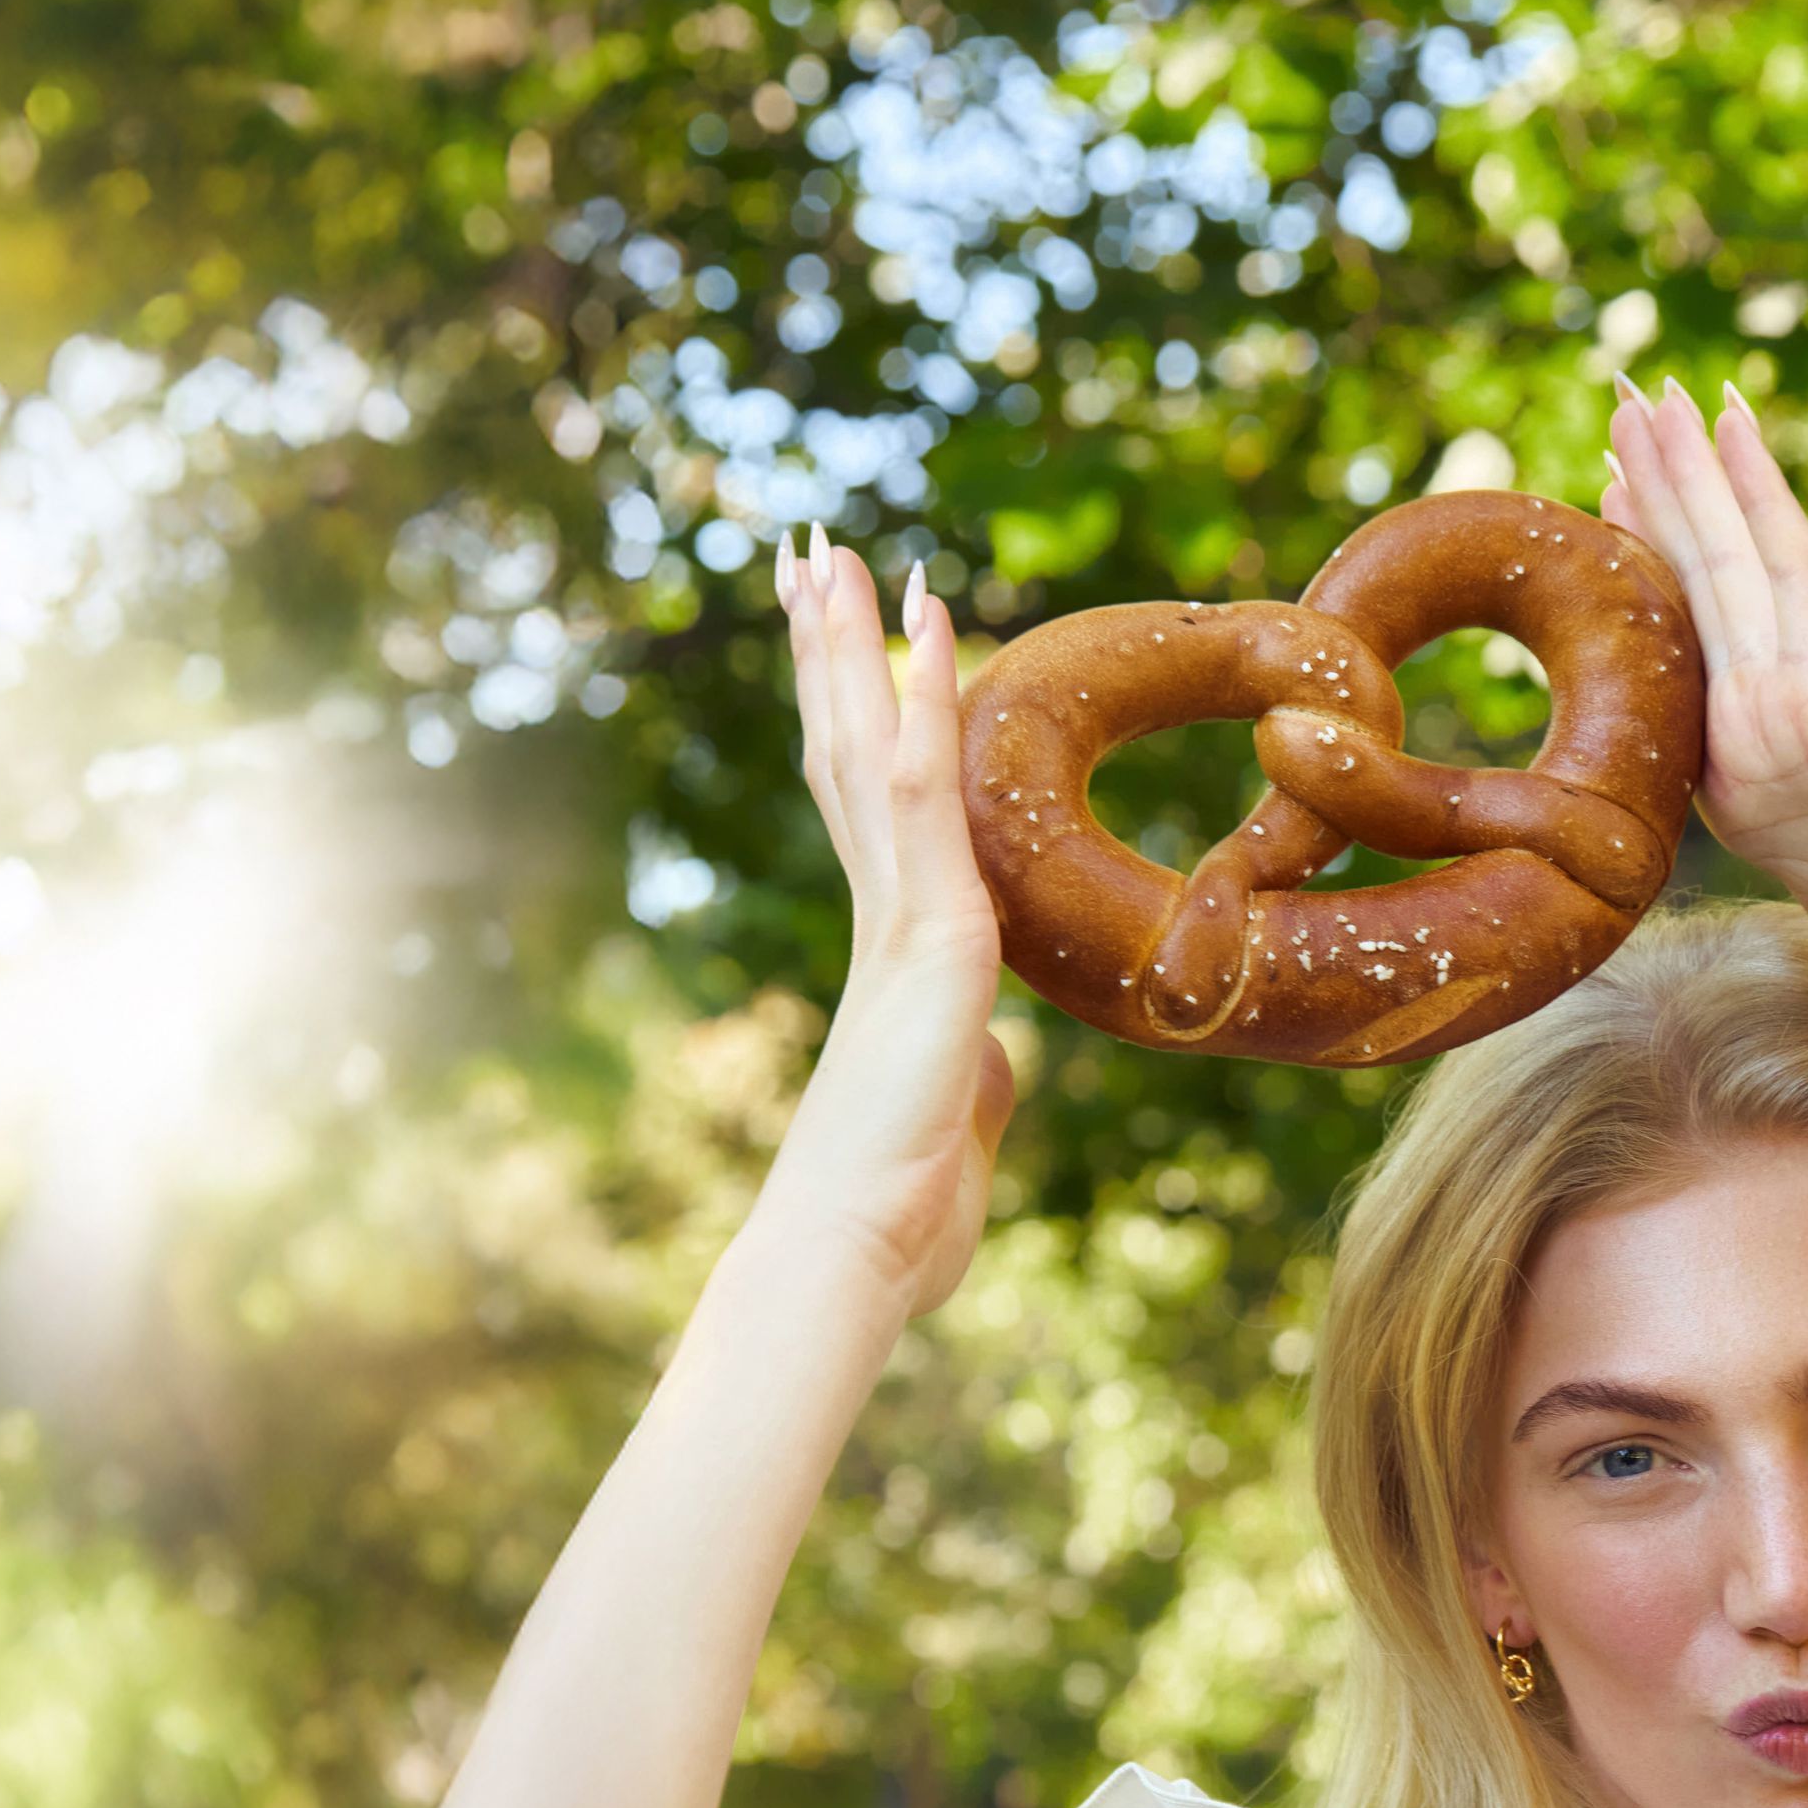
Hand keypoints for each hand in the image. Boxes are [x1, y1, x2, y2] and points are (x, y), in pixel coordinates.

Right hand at [760, 525, 1020, 1320]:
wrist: (854, 1256)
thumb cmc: (900, 1217)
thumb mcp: (962, 1121)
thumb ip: (978, 1072)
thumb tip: (998, 1060)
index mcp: (897, 957)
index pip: (875, 812)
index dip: (861, 723)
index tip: (849, 649)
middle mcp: (885, 918)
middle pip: (848, 755)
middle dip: (829, 656)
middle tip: (809, 557)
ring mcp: (899, 917)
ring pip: (871, 751)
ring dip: (852, 647)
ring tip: (831, 551)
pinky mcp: (927, 930)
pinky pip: (929, 792)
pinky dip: (928, 704)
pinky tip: (927, 624)